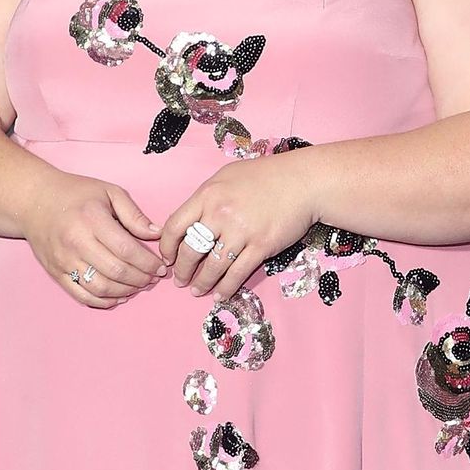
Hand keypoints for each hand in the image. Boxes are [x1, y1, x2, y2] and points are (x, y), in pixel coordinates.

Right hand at [22, 171, 167, 308]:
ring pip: (101, 288)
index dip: (148, 263)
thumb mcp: (108, 192)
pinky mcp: (56, 272)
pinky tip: (118, 297)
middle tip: (152, 278)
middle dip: (141, 279)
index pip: (127, 250)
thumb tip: (156, 234)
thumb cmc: (75, 194)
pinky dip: (103, 301)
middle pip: (116, 271)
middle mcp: (77, 243)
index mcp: (92, 220)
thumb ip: (134, 214)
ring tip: (138, 286)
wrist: (34, 201)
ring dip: (125, 291)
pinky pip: (82, 295)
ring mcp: (65, 260)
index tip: (160, 267)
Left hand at [158, 153, 319, 300]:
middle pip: (191, 250)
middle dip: (182, 270)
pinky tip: (220, 295)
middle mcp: (220, 214)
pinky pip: (237, 273)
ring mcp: (241, 231)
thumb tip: (191, 219)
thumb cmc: (265, 175)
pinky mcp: (261, 246)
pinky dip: (226, 288)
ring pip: (213, 266)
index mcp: (208, 195)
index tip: (168, 257)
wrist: (302, 181)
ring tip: (197, 290)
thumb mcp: (227, 176)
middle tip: (180, 279)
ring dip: (202, 283)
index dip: (167, 246)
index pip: (175, 225)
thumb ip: (207, 197)